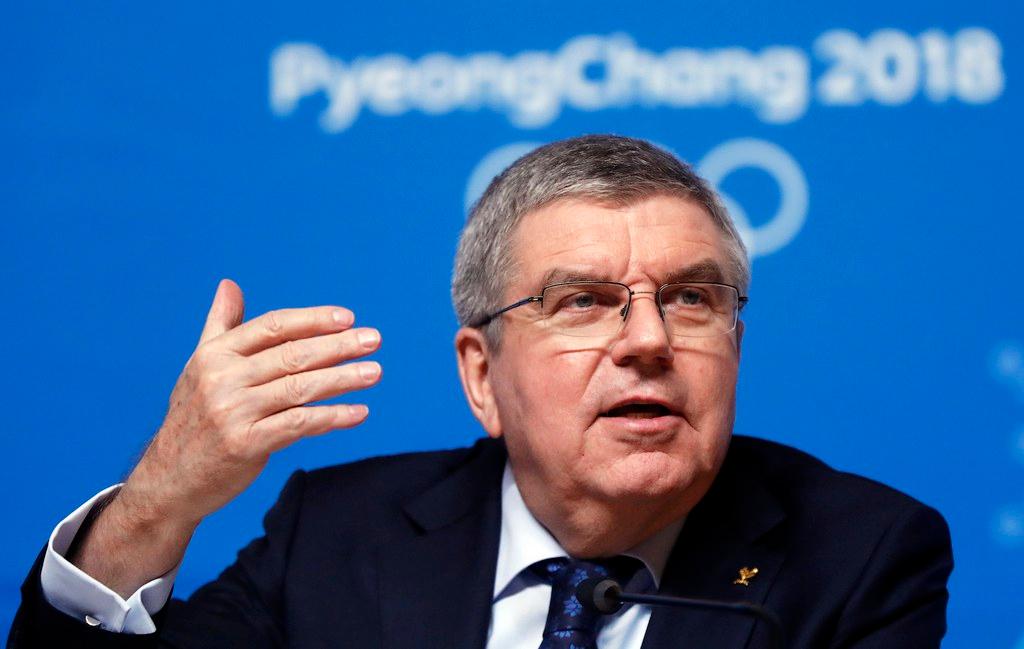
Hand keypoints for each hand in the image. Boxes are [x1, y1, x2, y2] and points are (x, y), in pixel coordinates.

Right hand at [70, 279, 380, 595]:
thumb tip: (230, 284)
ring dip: (342, 379)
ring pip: (300, 388)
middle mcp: (222, 379)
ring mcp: (234, 412)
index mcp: (214, 355)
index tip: (347, 317)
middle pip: (292, 355)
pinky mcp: (247, 444)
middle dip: (337, 345)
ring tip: (374, 372)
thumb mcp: (199, 367)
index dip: (312, 320)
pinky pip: (299, 425)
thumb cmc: (192, 419)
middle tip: (374, 340)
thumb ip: (221, 325)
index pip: (273, 327)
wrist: (168, 480)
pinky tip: (359, 412)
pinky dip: (332, 418)